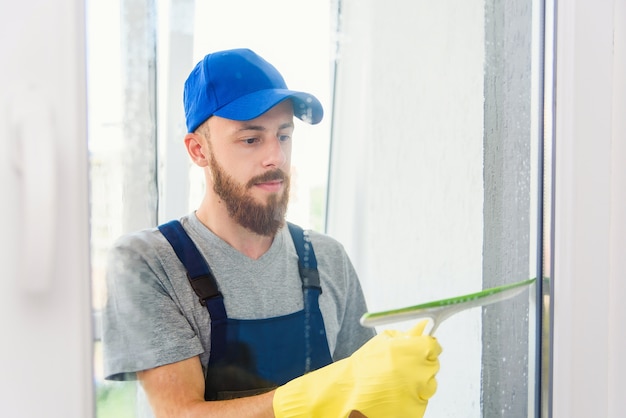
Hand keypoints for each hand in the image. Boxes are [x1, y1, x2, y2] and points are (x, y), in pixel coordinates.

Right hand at [273, 320, 441, 417]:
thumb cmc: (360, 371)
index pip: (433, 345)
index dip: (426, 346)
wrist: (345, 399)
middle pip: (433, 364)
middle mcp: (418, 372)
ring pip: (428, 384)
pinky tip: (393, 395)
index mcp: (411, 351)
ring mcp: (418, 393)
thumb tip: (422, 327)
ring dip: (416, 382)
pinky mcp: (416, 411)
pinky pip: (421, 401)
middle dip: (420, 364)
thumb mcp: (381, 344)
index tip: (420, 348)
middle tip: (400, 367)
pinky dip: (410, 398)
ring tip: (393, 383)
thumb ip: (405, 336)